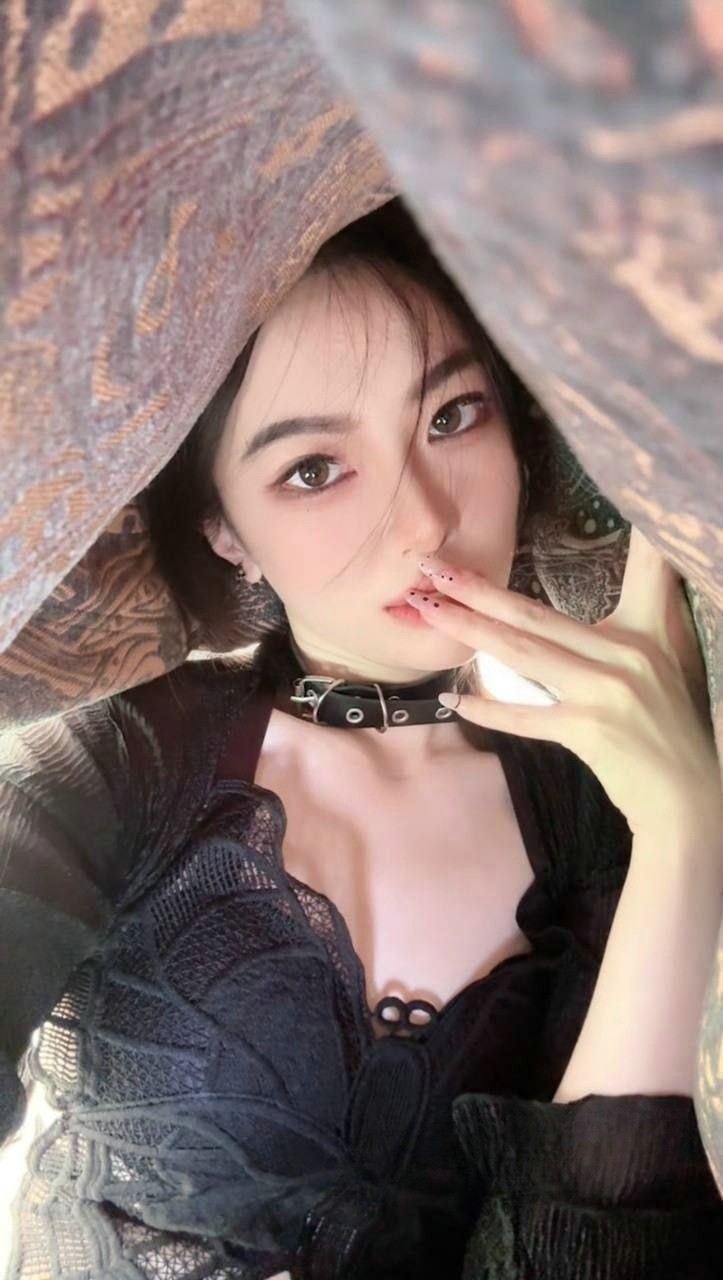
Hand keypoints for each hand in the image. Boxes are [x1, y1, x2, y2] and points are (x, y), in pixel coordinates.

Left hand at [407, 527, 721, 838]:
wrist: (689, 800)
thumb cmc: (671, 728)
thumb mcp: (667, 661)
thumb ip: (639, 622)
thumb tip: (602, 586)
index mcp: (649, 628)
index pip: (646, 564)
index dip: (634, 529)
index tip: (598, 489)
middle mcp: (629, 652)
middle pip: (537, 613)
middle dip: (478, 588)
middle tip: (432, 567)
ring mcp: (608, 692)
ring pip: (524, 652)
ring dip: (470, 631)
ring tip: (428, 611)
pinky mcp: (592, 731)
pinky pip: (529, 716)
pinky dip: (493, 711)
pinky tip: (458, 702)